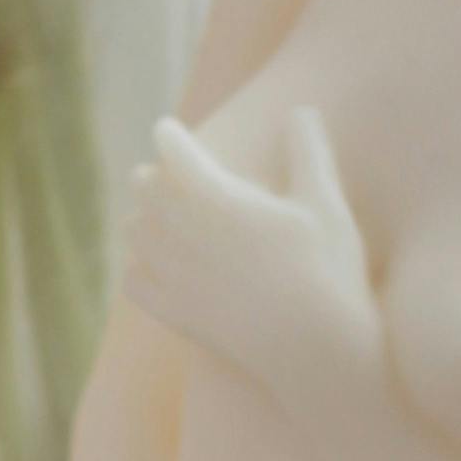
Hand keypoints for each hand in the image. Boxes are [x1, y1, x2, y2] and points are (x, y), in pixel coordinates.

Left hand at [122, 105, 383, 417]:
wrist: (315, 350)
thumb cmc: (327, 271)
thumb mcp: (325, 203)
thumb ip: (309, 151)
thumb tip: (301, 110)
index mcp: (217, 199)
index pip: (173, 152)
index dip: (169, 136)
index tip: (167, 129)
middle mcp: (184, 234)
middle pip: (145, 188)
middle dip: (156, 175)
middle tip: (168, 173)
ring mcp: (174, 276)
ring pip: (135, 231)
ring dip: (146, 217)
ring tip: (163, 215)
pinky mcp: (174, 314)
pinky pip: (133, 281)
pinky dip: (138, 267)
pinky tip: (156, 265)